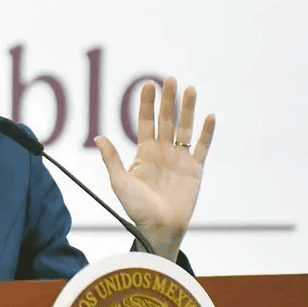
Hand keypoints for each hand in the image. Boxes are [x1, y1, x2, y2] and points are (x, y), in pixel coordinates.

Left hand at [94, 77, 214, 260]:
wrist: (158, 227)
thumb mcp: (119, 182)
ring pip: (185, 128)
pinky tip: (210, 116)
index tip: (148, 84)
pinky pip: (202, 147)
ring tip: (190, 89)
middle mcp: (162, 152)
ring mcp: (180, 159)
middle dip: (168, 100)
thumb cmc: (136, 208)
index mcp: (144, 152)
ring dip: (188, 109)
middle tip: (171, 79)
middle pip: (166, 119)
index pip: (146, 121)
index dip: (147, 103)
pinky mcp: (195, 170)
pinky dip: (207, 133)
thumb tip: (98, 137)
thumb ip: (111, 159)